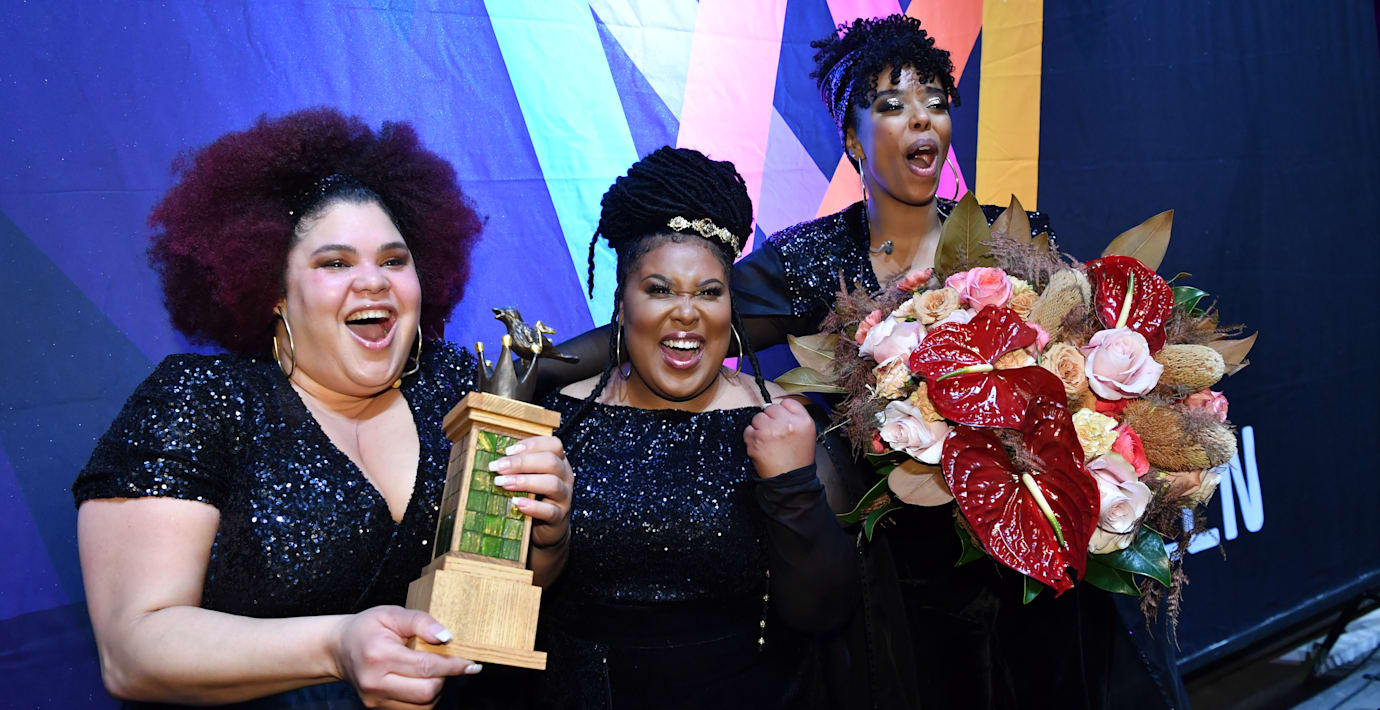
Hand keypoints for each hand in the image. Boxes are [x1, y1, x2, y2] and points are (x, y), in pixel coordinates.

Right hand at [330, 606, 479, 709]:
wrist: (338, 648)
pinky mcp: (377, 708)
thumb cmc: (367, 628)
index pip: (426, 667)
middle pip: (427, 692)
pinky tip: (421, 681)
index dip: (453, 666)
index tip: (471, 664)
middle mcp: (375, 683)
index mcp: (379, 656)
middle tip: (447, 662)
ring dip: (436, 688)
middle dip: (445, 678)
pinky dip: (424, 698)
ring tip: (430, 670)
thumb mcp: (392, 614)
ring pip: (423, 706)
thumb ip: (421, 621)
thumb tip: (447, 637)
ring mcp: (375, 700)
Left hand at [489, 435, 572, 548]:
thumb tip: (496, 459)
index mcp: (559, 462)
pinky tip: (516, 503)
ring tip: (502, 483)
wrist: (547, 527)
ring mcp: (564, 497)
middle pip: (550, 461)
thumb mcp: (529, 477)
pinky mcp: (559, 516)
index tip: (508, 450)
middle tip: (498, 467)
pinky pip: (549, 511)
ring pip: (552, 483)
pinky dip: (532, 506)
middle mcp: (565, 476)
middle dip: (522, 462)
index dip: (532, 444)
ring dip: (524, 481)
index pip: (553, 445)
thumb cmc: (534, 497)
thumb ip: (519, 466)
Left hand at [744, 398, 816, 477]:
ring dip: (760, 427)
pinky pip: (748, 429)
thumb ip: (796, 417)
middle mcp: (787, 423)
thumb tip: (779, 406)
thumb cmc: (798, 459)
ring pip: (758, 417)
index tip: (781, 419)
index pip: (788, 402)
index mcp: (803, 421)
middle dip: (771, 419)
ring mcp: (770, 430)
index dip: (783, 411)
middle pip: (771, 408)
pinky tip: (761, 446)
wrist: (790, 480)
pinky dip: (752, 437)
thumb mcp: (808, 434)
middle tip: (775, 433)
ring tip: (768, 441)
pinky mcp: (756, 439)